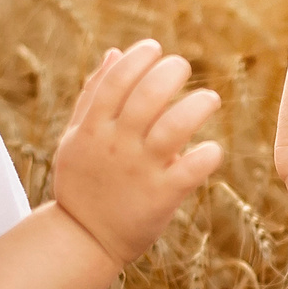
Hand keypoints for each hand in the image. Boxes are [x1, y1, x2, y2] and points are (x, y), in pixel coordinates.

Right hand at [49, 39, 225, 266]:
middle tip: (183, 66)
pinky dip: (207, 156)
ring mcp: (139, 171)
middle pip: (148, 96)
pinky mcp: (161, 197)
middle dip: (171, 72)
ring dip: (197, 106)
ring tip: (210, 99)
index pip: (117, 80)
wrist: (83, 240)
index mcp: (93, 128)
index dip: (139, 57)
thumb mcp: (76, 138)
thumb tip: (113, 53)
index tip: (155, 48)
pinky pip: (190, 171)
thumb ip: (93, 95)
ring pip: (174, 128)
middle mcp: (116, 145)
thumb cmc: (82, 183)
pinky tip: (212, 150)